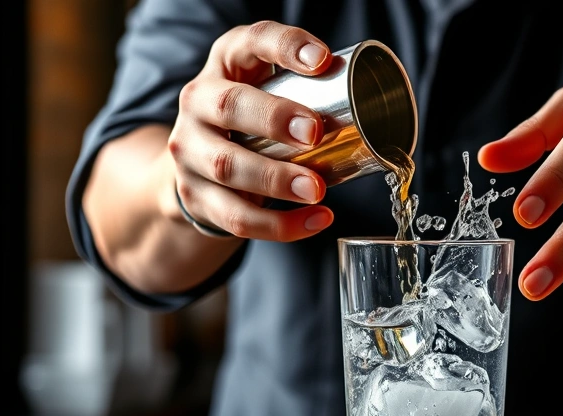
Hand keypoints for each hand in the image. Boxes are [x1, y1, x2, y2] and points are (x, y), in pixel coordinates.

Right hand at [168, 21, 334, 240]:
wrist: (195, 163)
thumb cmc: (250, 119)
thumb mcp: (267, 87)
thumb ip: (307, 87)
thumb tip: (372, 104)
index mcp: (226, 64)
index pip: (251, 42)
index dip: (285, 47)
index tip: (322, 62)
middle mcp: (199, 101)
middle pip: (228, 106)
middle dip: (274, 119)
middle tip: (314, 133)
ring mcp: (189, 151)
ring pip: (228, 167)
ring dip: (276, 180)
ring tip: (317, 189)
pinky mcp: (196, 196)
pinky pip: (236, 216)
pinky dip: (279, 225)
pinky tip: (315, 220)